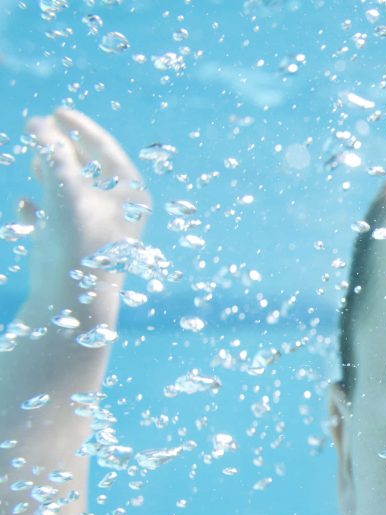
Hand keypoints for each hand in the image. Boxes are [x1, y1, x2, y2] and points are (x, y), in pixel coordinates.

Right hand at [20, 109, 150, 304]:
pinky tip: (25, 205)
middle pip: (90, 170)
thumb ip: (53, 153)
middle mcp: (119, 212)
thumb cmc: (79, 242)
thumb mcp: (66, 190)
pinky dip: (41, 211)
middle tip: (41, 128)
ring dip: (53, 175)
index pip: (106, 151)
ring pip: (73, 193)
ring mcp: (97, 231)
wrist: (75, 304)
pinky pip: (56, 223)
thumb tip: (38, 122)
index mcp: (131, 195)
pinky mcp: (75, 250)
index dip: (81, 128)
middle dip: (65, 149)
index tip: (58, 110)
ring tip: (35, 161)